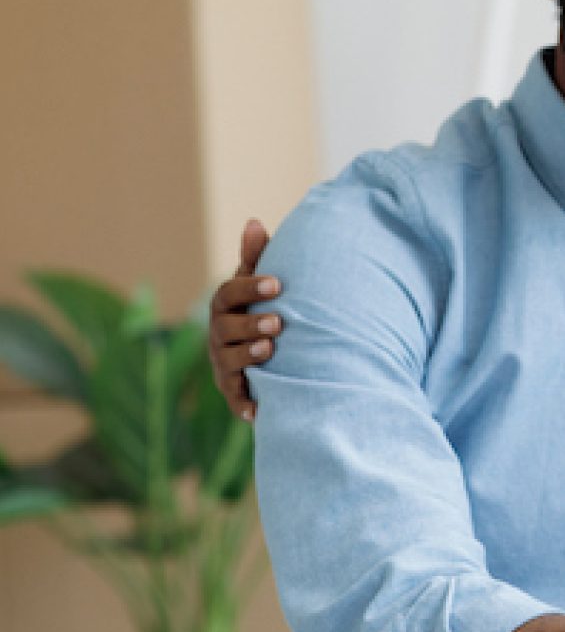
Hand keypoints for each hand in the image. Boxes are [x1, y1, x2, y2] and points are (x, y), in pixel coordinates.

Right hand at [208, 218, 280, 420]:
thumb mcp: (261, 282)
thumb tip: (254, 222)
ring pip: (227, 361)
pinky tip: (259, 409)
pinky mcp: (233, 389)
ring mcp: (223, 363)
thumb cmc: (263, 306)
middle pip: (224, 328)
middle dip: (250, 324)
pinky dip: (244, 404)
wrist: (265, 350)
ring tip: (271, 348)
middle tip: (278, 322)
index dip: (249, 288)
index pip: (228, 293)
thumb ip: (256, 257)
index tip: (278, 283)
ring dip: (248, 355)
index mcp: (225, 306)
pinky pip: (234, 399)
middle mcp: (219, 335)